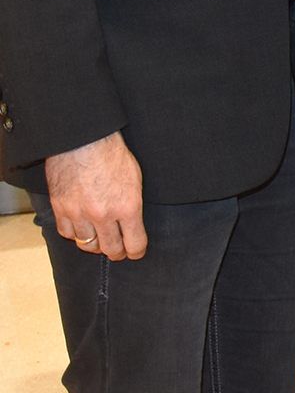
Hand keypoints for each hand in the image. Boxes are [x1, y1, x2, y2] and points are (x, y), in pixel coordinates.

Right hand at [44, 132, 145, 260]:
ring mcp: (80, 214)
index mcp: (128, 206)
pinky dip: (75, 234)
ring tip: (100, 242)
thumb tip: (133, 222)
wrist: (84, 140)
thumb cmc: (113, 154)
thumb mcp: (136, 178)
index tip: (136, 252)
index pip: (134, 244)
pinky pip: (68, 233)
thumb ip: (133, 204)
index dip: (136, 251)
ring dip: (95, 245)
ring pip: (87, 244)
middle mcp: (103, 215)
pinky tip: (82, 229)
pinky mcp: (61, 209)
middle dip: (117, 252)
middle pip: (110, 249)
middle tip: (119, 251)